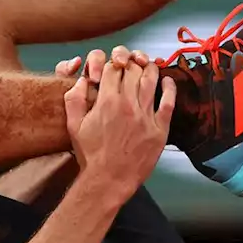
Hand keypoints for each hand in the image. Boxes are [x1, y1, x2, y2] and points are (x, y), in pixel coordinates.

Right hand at [63, 46, 175, 201]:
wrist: (109, 179)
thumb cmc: (91, 154)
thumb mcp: (73, 125)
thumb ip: (74, 99)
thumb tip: (82, 80)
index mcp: (105, 101)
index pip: (112, 69)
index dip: (112, 64)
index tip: (113, 68)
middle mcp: (127, 104)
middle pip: (132, 70)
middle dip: (130, 63)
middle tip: (131, 64)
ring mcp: (145, 115)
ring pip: (151, 80)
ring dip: (149, 68)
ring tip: (148, 65)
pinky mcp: (160, 128)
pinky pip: (168, 101)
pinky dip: (169, 86)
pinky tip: (167, 80)